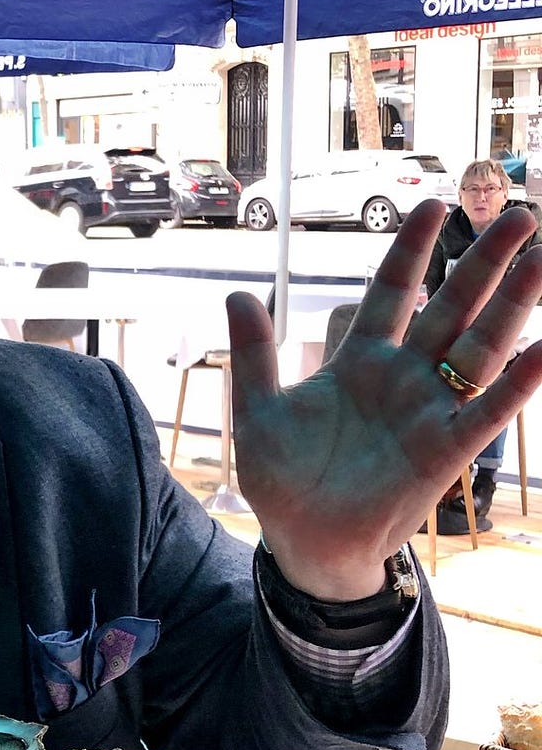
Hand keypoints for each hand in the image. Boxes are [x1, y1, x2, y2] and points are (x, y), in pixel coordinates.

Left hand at [226, 200, 541, 600]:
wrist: (305, 544)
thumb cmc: (284, 481)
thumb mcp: (258, 413)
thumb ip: (253, 356)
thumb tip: (236, 295)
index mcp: (359, 360)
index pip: (390, 291)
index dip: (410, 250)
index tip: (430, 204)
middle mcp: (403, 377)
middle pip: (451, 306)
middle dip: (484, 263)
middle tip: (518, 216)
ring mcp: (428, 410)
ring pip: (480, 346)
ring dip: (513, 305)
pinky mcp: (444, 450)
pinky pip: (487, 410)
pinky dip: (518, 381)